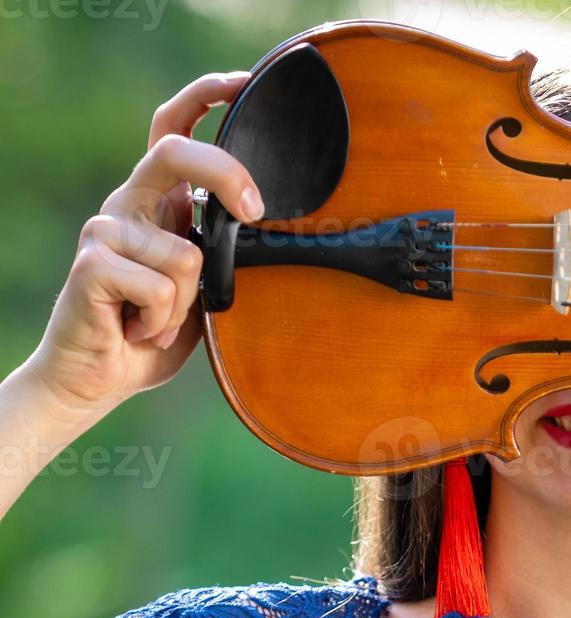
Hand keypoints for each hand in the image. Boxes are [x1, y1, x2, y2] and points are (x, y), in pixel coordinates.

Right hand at [24, 72, 262, 421]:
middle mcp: (129, 204)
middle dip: (224, 174)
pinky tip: (141, 330)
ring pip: (186, 253)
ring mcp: (105, 229)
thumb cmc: (157, 330)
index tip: (245, 83)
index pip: (174, 128)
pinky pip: (162, 288)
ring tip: (161, 320)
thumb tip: (274, 233)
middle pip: (173, 153)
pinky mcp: (92, 264)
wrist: (100, 376)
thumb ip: (227, 252)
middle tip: (256, 212)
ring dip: (187, 304)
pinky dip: (165, 322)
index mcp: (160, 202)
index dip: (206, 97)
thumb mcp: (208, 286)